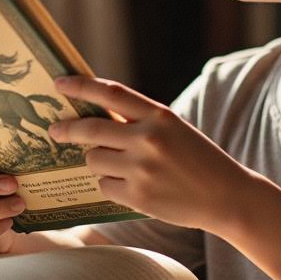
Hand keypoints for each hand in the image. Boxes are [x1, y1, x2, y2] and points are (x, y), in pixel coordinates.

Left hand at [50, 75, 255, 232]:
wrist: (226, 196)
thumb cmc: (197, 159)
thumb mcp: (173, 129)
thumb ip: (139, 121)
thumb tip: (93, 116)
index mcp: (159, 115)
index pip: (111, 93)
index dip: (81, 86)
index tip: (60, 82)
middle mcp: (149, 139)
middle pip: (91, 129)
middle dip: (67, 129)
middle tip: (54, 130)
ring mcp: (142, 169)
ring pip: (94, 160)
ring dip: (98, 162)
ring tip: (121, 166)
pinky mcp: (139, 196)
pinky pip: (104, 186)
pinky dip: (111, 186)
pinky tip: (133, 187)